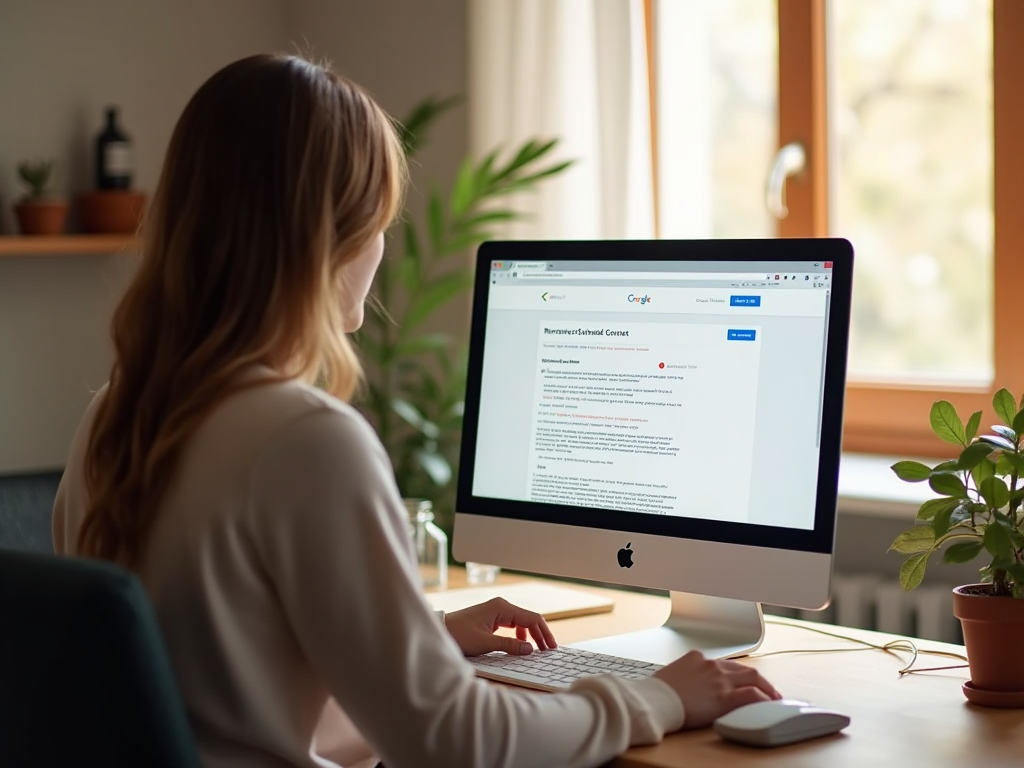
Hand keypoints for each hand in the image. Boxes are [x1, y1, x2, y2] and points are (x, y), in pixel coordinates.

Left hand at [445, 597, 557, 656]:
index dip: (544, 632)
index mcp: (502, 607)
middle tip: (548, 650)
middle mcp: (501, 606)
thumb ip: (509, 646)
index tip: (551, 647)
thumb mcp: (485, 643)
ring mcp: (496, 612)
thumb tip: (530, 649)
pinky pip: (512, 625)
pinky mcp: (491, 619)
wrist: (440, 631)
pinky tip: (520, 644)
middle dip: (539, 634)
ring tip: (536, 649)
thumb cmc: (459, 635)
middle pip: (528, 619)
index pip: (531, 618)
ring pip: (521, 622)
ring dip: (530, 634)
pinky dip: (519, 634)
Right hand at [653, 650, 781, 729]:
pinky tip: (769, 704)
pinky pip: (752, 695)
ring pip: (753, 678)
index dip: (736, 674)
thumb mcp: (670, 675)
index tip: (741, 680)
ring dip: (767, 688)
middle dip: (758, 678)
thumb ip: (684, 675)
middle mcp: (711, 665)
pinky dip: (764, 699)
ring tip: (774, 697)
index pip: (723, 664)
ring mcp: (719, 680)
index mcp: (696, 658)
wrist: (655, 700)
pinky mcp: (725, 697)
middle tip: (766, 688)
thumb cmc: (657, 692)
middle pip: (742, 668)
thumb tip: (686, 684)